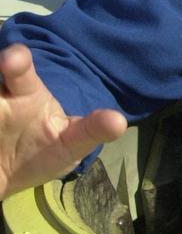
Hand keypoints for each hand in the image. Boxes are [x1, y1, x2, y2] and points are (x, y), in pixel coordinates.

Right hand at [0, 45, 126, 196]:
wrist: (10, 175)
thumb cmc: (42, 150)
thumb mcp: (69, 144)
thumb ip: (89, 130)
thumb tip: (119, 121)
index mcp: (24, 93)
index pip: (19, 73)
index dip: (16, 63)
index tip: (13, 58)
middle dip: (1, 67)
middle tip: (4, 63)